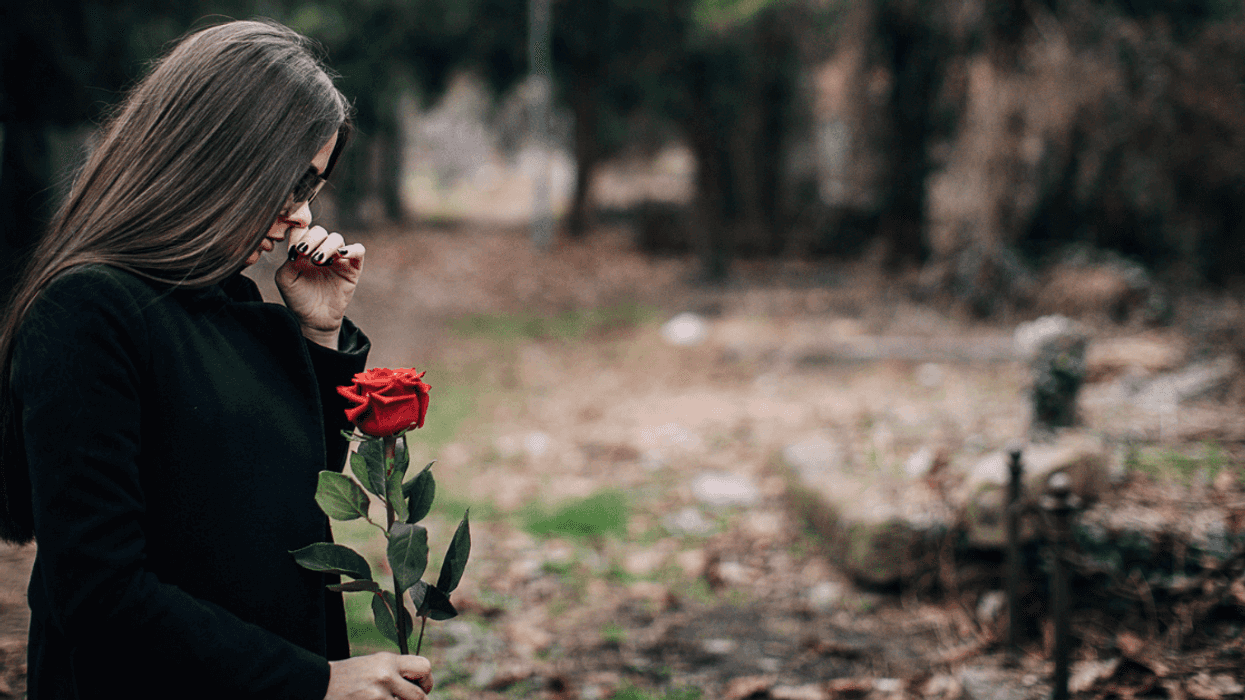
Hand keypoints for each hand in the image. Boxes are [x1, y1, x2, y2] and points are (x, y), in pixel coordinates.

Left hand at [275, 224, 364, 347]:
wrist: (314, 319)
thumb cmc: (298, 298)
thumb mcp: (285, 279)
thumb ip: (288, 261)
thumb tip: (300, 248)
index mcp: (304, 250)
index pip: (302, 231)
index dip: (297, 235)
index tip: (293, 251)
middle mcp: (321, 250)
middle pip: (319, 231)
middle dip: (311, 239)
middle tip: (303, 252)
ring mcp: (337, 258)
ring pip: (336, 239)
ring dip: (326, 246)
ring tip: (318, 260)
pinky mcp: (353, 267)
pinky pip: (358, 251)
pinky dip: (352, 249)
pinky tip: (341, 254)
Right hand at [324, 653, 432, 699]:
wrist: (319, 683)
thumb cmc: (349, 676)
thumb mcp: (374, 664)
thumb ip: (397, 672)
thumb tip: (421, 688)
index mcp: (388, 661)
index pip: (425, 667)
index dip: (426, 682)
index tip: (420, 688)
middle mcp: (386, 676)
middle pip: (420, 696)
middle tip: (404, 699)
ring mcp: (378, 696)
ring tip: (384, 698)